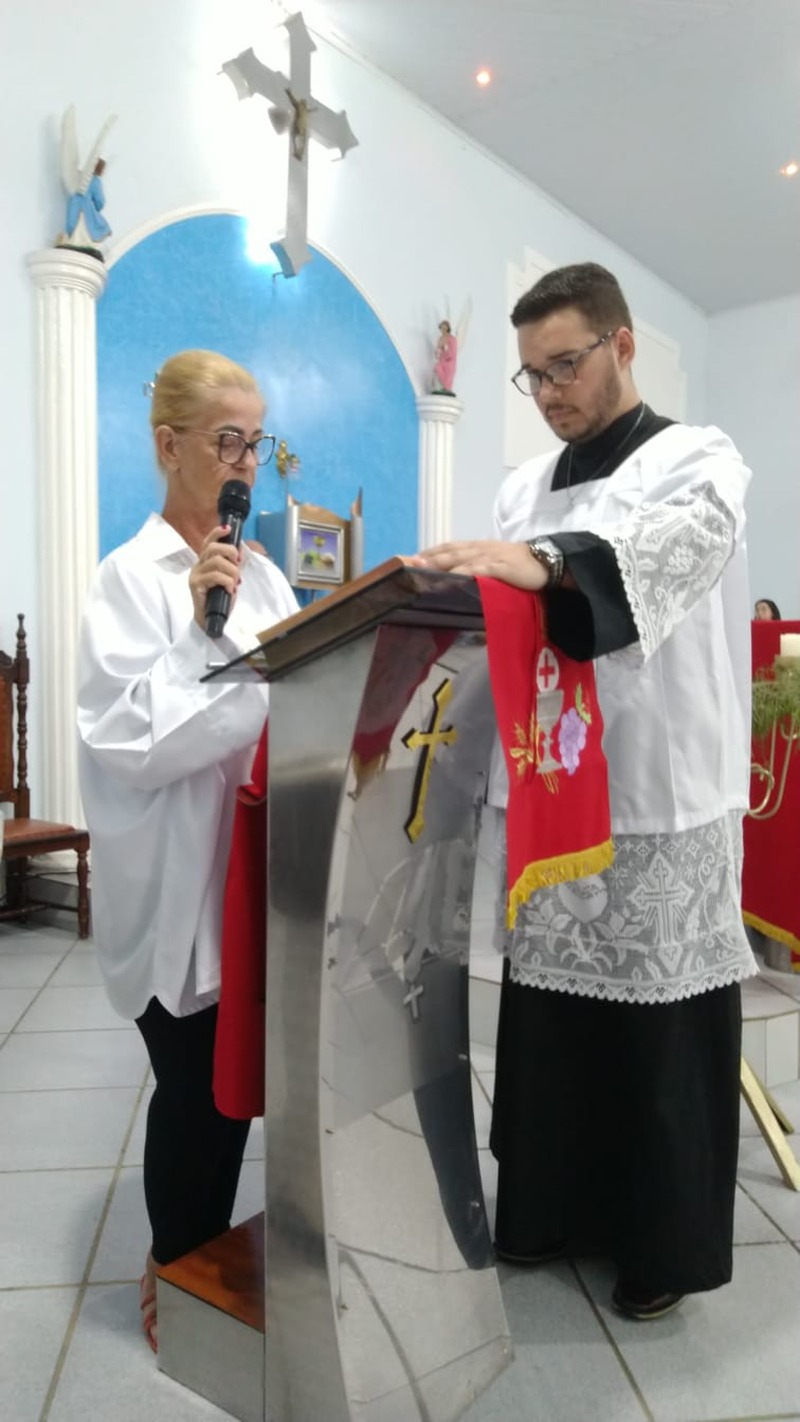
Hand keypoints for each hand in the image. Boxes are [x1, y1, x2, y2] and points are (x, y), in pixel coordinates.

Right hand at [189, 525, 241, 630]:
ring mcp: (195, 575)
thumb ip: (231, 566)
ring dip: (231, 570)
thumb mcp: (228, 579)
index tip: (228, 529)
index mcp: (205, 562)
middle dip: (229, 552)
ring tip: (234, 582)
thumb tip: (239, 553)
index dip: (217, 533)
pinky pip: (215, 576)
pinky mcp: (195, 585)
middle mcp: (198, 566)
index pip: (208, 542)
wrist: (210, 619)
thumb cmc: (219, 599)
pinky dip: (227, 581)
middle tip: (238, 563)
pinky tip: (230, 589)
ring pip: (216, 561)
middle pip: (213, 548)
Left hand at [410, 540, 547, 590]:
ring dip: (441, 563)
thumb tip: (458, 577)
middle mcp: (480, 548)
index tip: (412, 558)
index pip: (450, 546)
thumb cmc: (518, 564)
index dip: (431, 551)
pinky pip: (479, 569)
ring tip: (424, 570)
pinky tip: (452, 578)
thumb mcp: (494, 562)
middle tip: (410, 563)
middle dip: (429, 557)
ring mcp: (489, 556)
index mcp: (477, 547)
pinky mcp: (500, 567)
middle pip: (450, 551)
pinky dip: (464, 572)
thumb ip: (477, 566)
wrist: (545, 561)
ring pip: (460, 558)